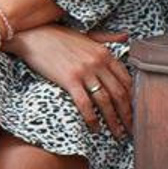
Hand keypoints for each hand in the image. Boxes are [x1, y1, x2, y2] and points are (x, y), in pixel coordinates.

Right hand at [13, 26, 133, 138]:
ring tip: (117, 133)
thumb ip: (107, 37)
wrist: (32, 35)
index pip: (126, 80)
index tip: (135, 112)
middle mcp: (98, 62)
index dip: (133, 99)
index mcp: (105, 53)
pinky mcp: (69, 79)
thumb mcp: (87, 35)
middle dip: (127, 114)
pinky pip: (85, 103)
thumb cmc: (57, 36)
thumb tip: (126, 36)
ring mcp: (84, 71)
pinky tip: (95, 128)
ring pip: (105, 101)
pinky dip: (92, 118)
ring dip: (113, 120)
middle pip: (119, 93)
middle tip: (131, 129)